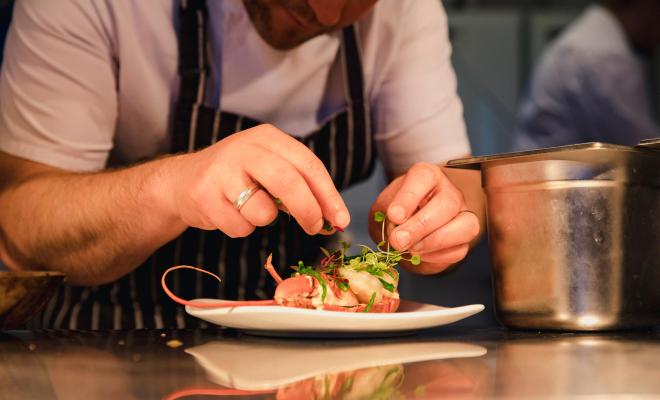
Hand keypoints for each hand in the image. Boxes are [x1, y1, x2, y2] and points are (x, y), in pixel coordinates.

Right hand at [159, 124, 349, 236]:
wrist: (181, 181)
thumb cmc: (236, 177)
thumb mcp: (267, 168)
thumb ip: (298, 185)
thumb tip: (333, 217)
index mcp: (267, 138)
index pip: (308, 164)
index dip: (329, 195)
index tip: (340, 219)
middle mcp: (244, 148)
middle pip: (289, 182)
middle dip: (308, 210)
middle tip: (315, 228)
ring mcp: (222, 170)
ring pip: (263, 212)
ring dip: (264, 220)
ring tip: (247, 209)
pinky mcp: (204, 195)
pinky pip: (240, 227)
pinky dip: (240, 228)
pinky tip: (227, 213)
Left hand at [369, 162, 479, 273]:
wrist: (402, 233)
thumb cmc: (394, 214)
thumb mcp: (382, 209)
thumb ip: (388, 216)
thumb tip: (400, 234)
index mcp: (427, 176)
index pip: (424, 177)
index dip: (408, 197)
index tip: (393, 216)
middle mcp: (449, 191)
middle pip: (447, 203)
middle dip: (421, 226)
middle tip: (398, 240)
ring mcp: (462, 214)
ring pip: (465, 226)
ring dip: (434, 242)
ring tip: (410, 249)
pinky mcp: (465, 238)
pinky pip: (459, 249)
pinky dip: (437, 256)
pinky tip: (419, 254)